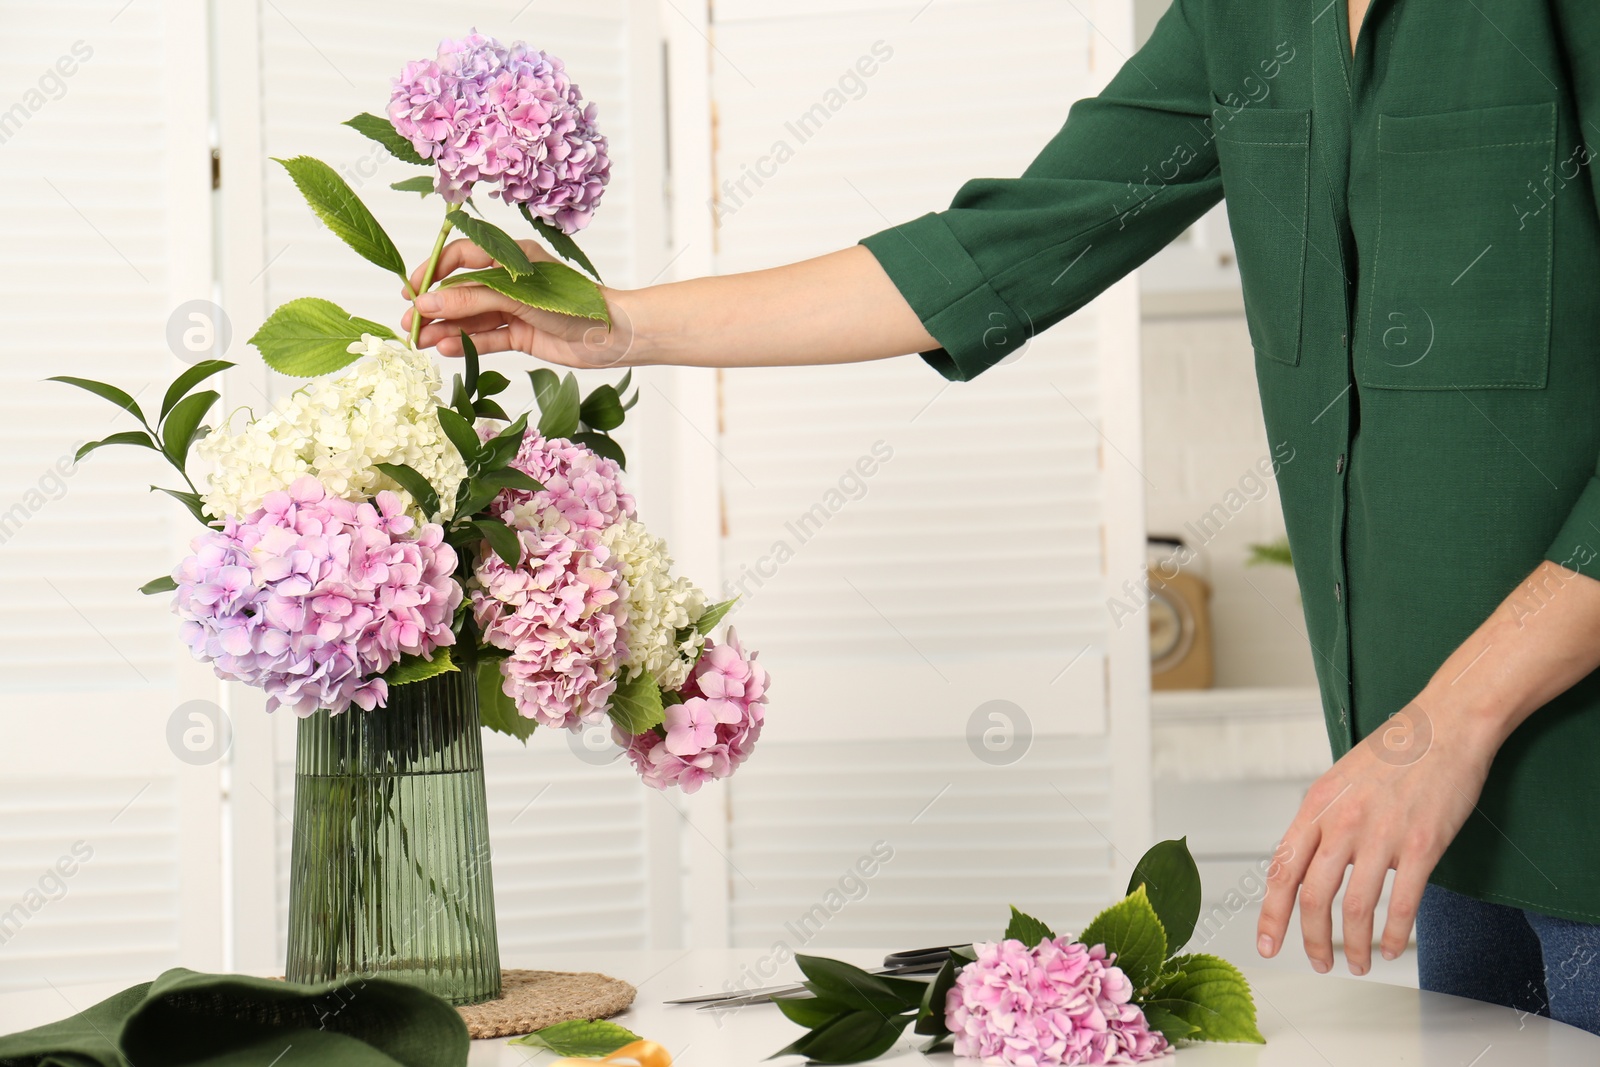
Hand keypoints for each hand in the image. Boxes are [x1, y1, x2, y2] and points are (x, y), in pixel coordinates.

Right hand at [399, 238, 637, 367]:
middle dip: (435, 307)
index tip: (412, 289)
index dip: (434, 272)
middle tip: (408, 323)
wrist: (611, 334)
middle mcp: (510, 281)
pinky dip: (467, 343)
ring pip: (473, 317)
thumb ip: (471, 299)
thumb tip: (427, 304)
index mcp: (510, 257)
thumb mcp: (515, 297)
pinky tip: (445, 349)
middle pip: (462, 291)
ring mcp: (515, 309)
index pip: (462, 257)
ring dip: (446, 328)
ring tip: (420, 342)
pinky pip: (488, 338)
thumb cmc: (572, 303)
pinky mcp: (522, 334)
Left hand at [1256, 699, 1495, 974]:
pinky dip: (1394, 933)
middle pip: (1313, 896)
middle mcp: (1342, 822)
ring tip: (1359, 963)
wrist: (1445, 725)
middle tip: (1319, 962)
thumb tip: (1305, 863)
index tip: (1268, 943)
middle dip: (1312, 939)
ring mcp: (1382, 834)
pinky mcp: (1422, 844)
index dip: (1271, 914)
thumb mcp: (1338, 781)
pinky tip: (1392, 946)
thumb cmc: (1394, 751)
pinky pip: (1401, 902)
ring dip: (1354, 944)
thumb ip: (1321, 821)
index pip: (1281, 870)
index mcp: (1315, 806)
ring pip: (1355, 906)